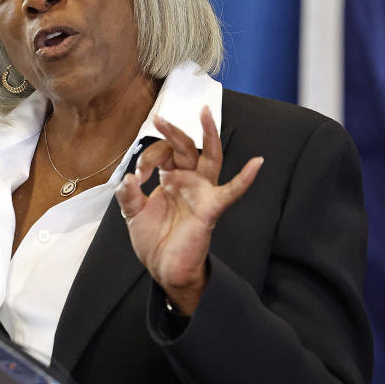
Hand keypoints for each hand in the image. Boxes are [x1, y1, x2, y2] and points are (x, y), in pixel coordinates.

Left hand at [115, 106, 262, 315]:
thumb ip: (128, 195)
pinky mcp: (210, 208)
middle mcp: (188, 181)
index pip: (162, 154)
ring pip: (210, 157)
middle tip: (159, 118)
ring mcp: (201, 192)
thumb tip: (127, 178)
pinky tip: (257, 163)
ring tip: (206, 115)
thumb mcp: (133, 214)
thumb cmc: (154, 240)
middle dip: (173, 132)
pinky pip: (231, 192)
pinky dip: (245, 178)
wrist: (164, 269)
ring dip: (209, 135)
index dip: (147, 158)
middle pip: (186, 148)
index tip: (137, 175)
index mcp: (170, 178)